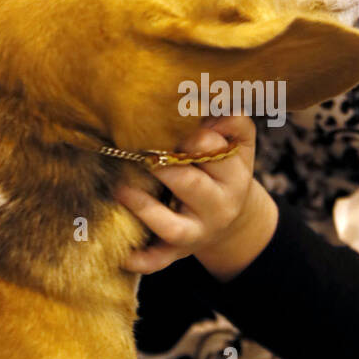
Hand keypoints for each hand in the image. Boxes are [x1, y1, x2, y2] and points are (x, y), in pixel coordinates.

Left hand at [113, 115, 256, 274]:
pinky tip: (121, 255)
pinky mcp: (177, 252)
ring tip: (120, 188)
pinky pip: (158, 260)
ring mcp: (197, 232)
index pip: (214, 150)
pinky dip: (140, 260)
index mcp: (234, 173)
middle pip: (192, 185)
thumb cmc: (224, 169)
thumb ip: (230, 119)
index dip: (191, 135)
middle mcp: (218, 205)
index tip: (165, 119)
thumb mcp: (238, 144)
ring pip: (170, 225)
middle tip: (140, 150)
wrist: (231, 221)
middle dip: (165, 166)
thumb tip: (206, 98)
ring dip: (143, 207)